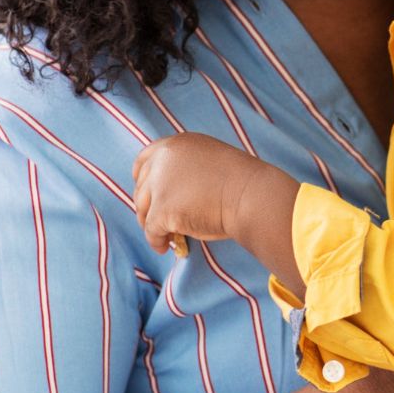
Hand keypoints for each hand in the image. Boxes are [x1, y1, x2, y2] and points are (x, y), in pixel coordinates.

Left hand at [130, 133, 287, 255]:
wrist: (252, 196)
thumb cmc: (241, 182)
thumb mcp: (209, 161)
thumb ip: (186, 168)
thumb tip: (171, 191)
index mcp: (175, 144)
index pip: (144, 160)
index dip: (142, 179)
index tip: (147, 194)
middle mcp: (162, 160)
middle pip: (141, 188)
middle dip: (147, 206)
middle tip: (157, 222)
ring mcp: (159, 185)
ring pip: (143, 210)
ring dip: (151, 224)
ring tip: (165, 237)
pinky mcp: (161, 210)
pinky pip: (151, 232)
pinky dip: (157, 241)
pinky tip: (166, 247)